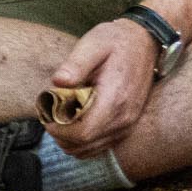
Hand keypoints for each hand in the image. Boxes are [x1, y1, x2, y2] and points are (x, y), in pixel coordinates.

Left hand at [44, 18, 160, 156]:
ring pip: (91, 149)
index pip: (83, 132)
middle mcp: (124, 118)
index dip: (59, 130)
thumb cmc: (116, 41)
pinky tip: (73, 122)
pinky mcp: (127, 125)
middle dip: (60, 135)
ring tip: (59, 118)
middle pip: (84, 145)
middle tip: (48, 116)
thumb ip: (75, 64)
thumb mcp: (94, 43)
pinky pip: (100, 145)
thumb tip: (57, 82)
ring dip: (69, 140)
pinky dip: (82, 141)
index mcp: (114, 99)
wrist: (146, 42)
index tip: (45, 116)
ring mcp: (127, 124)